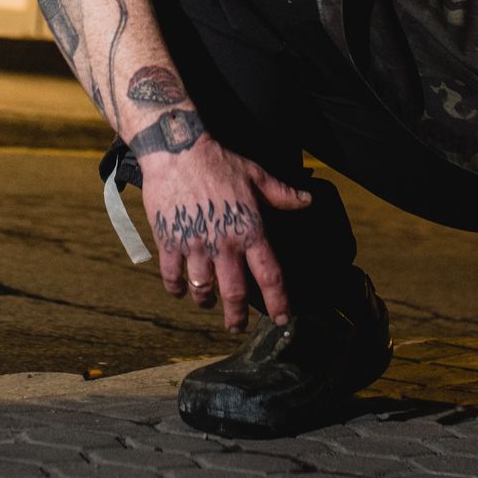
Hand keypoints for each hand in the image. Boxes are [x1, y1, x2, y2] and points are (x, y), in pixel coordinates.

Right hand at [137, 136, 313, 331]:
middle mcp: (224, 244)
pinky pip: (173, 276)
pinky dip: (176, 288)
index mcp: (250, 230)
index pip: (270, 276)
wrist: (176, 150)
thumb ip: (282, 195)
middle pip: (234, 293)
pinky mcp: (169, 241)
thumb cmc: (218, 161)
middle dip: (236, 317)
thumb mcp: (255, 175)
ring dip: (205, 301)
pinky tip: (179, 291)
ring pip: (202, 289)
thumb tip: (308, 201)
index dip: (278, 301)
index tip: (282, 319)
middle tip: (236, 327)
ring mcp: (195, 245)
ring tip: (207, 303)